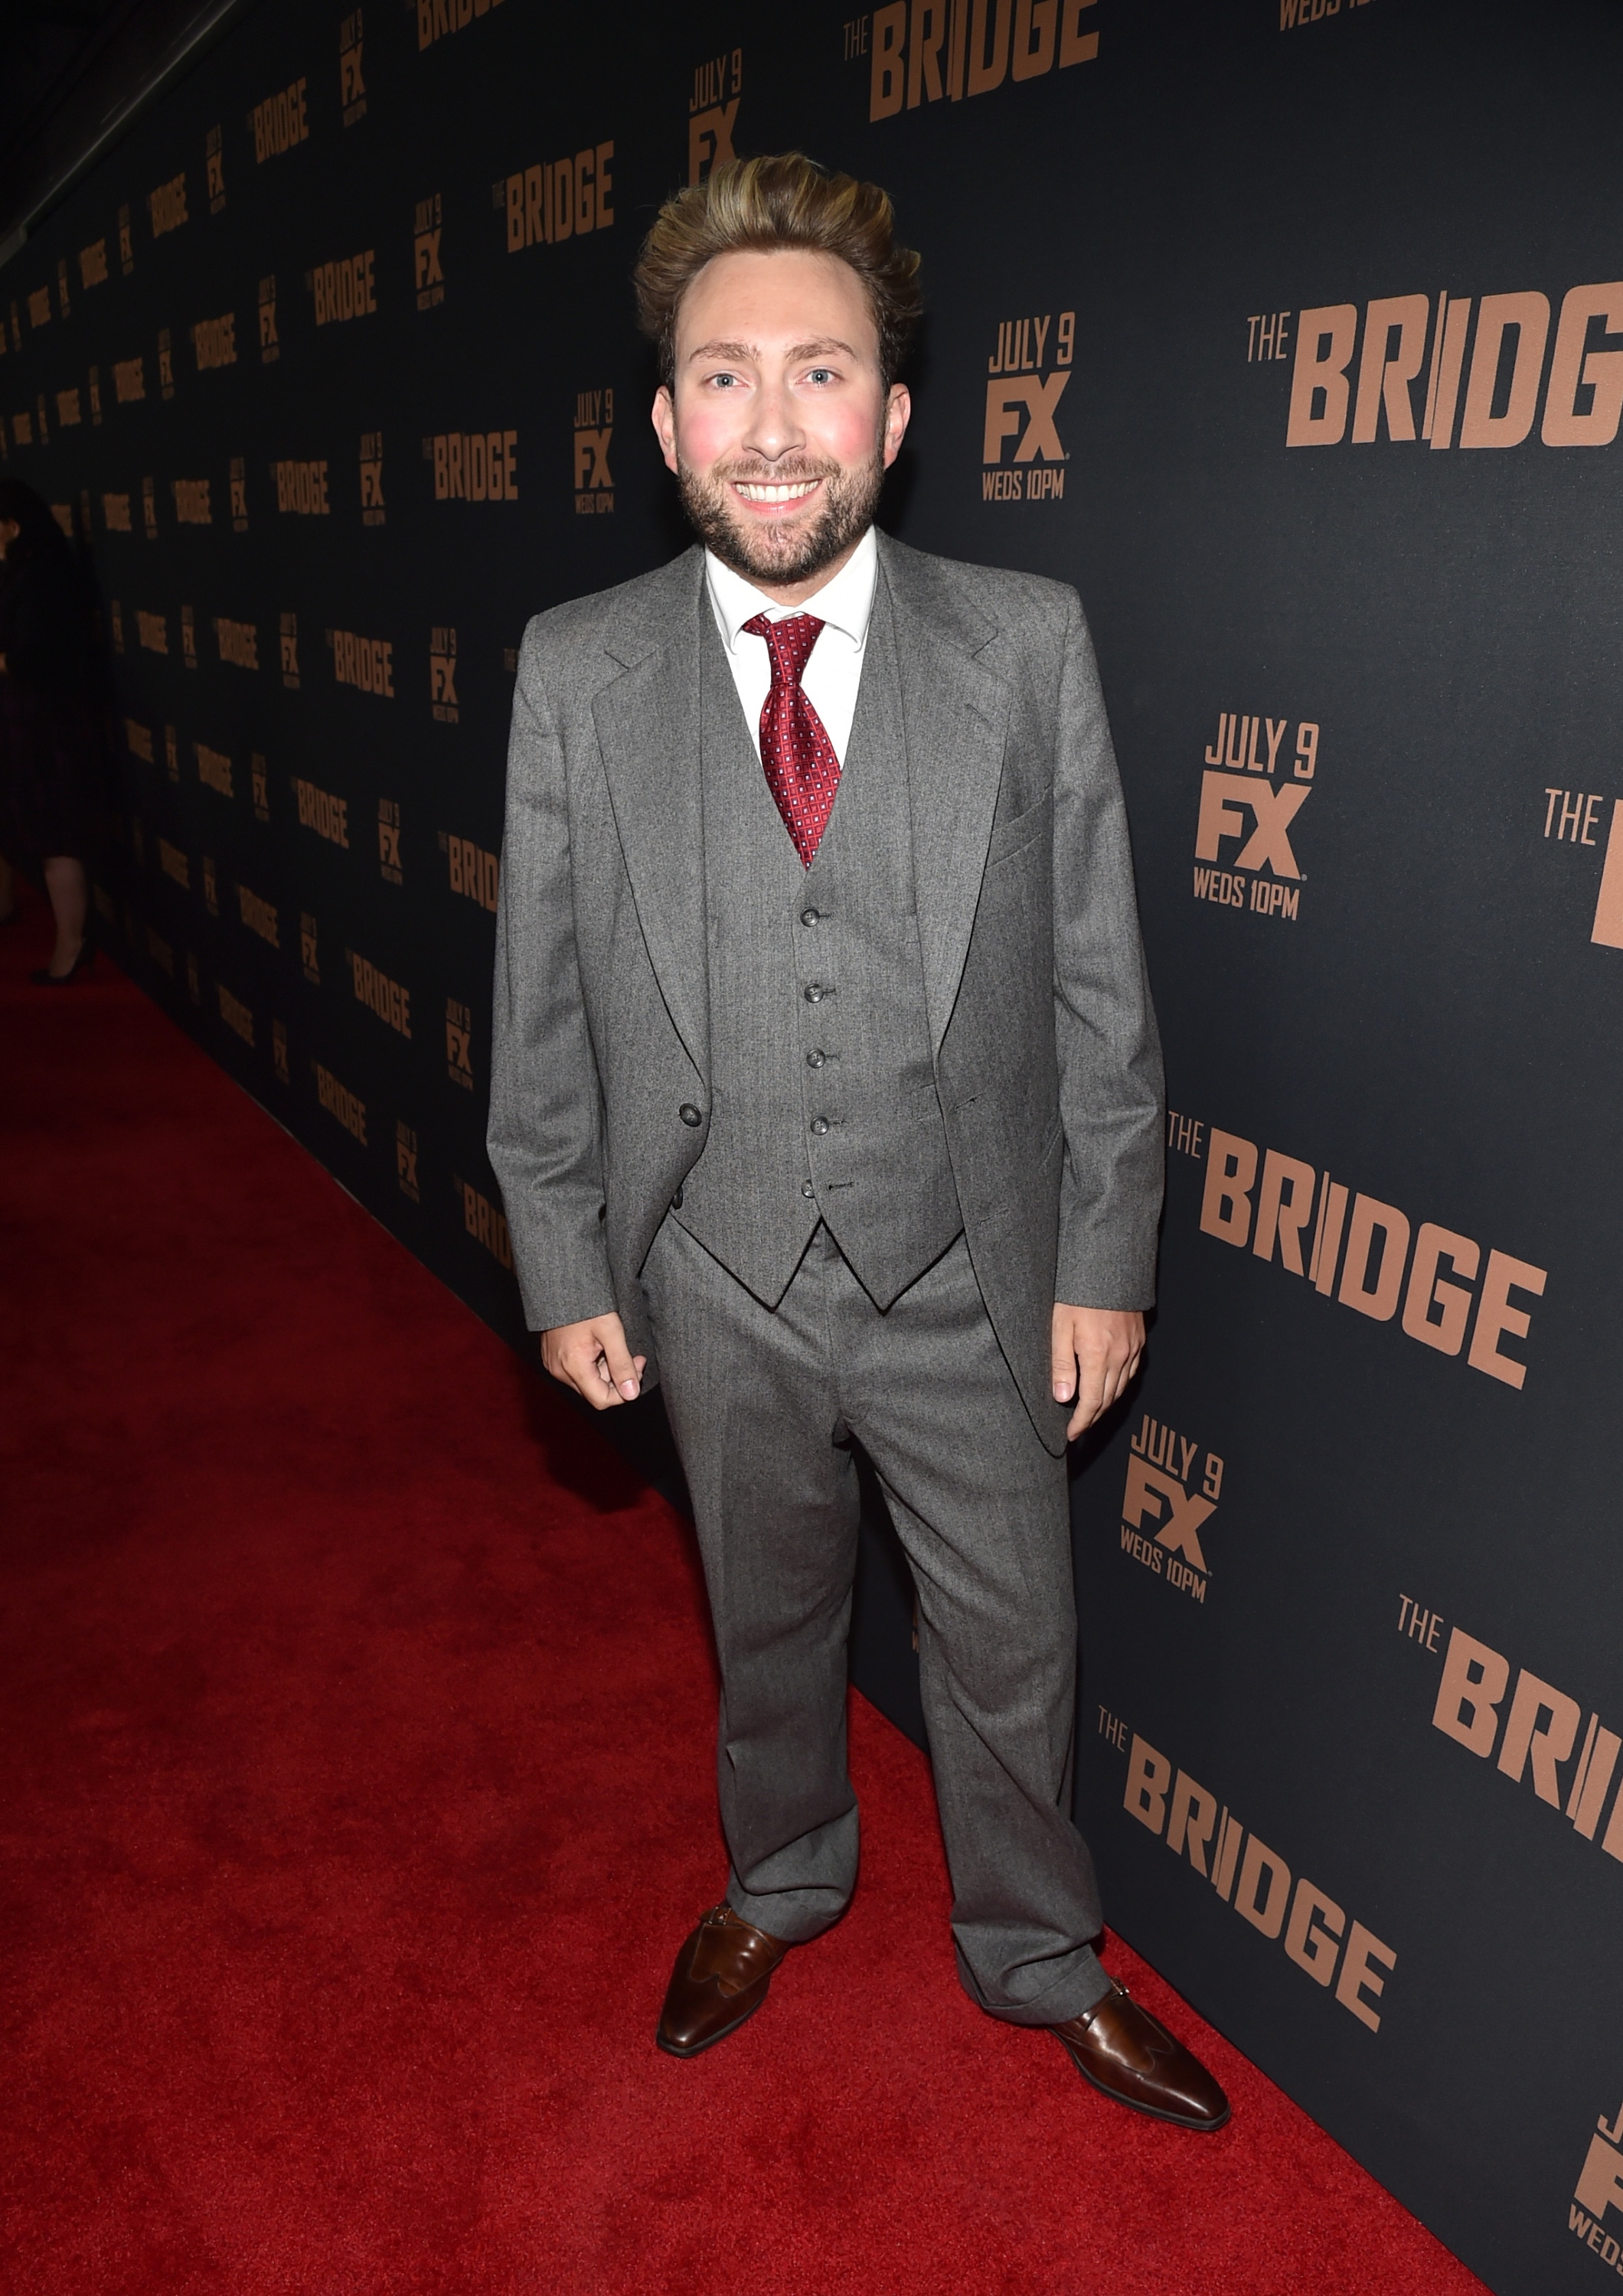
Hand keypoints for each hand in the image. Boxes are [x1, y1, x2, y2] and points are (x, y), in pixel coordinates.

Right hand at [541, 1311, 646, 1408]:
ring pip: (587, 1383)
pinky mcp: (551, 1359)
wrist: (560, 1286)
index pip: (602, 1400)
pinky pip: (576, 1373)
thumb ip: (622, 1364)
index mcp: (573, 1367)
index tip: (637, 1365)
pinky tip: (597, 1345)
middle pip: (595, 1392)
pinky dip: (592, 1365)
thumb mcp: (611, 1331)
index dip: (624, 1391)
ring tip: (612, 1345)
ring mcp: (553, 1366)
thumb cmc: (586, 1304)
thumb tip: (632, 1394)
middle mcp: (559, 1371)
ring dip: (605, 1370)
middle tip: (632, 1354)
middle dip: (617, 1378)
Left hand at [1051, 1304, 1144, 1440]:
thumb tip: (1062, 1397)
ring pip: (1121, 1388)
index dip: (1081, 1422)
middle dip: (1093, 1418)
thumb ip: (1061, 1364)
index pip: (1091, 1402)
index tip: (1071, 1433)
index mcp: (1098, 1356)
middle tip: (1078, 1427)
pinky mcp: (1138, 1340)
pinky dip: (1119, 1386)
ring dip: (1106, 1404)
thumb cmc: (1078, 1294)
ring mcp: (1132, 1348)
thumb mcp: (1060, 1327)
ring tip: (1091, 1412)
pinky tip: (1110, 1387)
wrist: (1108, 1268)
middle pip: (1108, 1399)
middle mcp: (1120, 1356)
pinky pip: (1131, 1372)